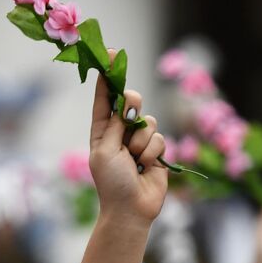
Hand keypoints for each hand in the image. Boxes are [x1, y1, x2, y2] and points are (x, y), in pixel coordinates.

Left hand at [89, 59, 167, 227]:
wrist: (131, 209)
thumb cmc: (111, 183)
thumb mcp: (105, 151)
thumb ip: (115, 124)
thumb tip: (123, 103)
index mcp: (101, 131)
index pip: (105, 98)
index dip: (108, 76)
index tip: (110, 53)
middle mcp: (120, 132)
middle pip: (131, 101)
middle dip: (132, 105)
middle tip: (129, 117)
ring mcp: (139, 141)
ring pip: (148, 121)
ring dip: (141, 142)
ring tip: (134, 162)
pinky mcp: (156, 150)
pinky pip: (159, 137)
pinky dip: (152, 152)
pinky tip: (145, 168)